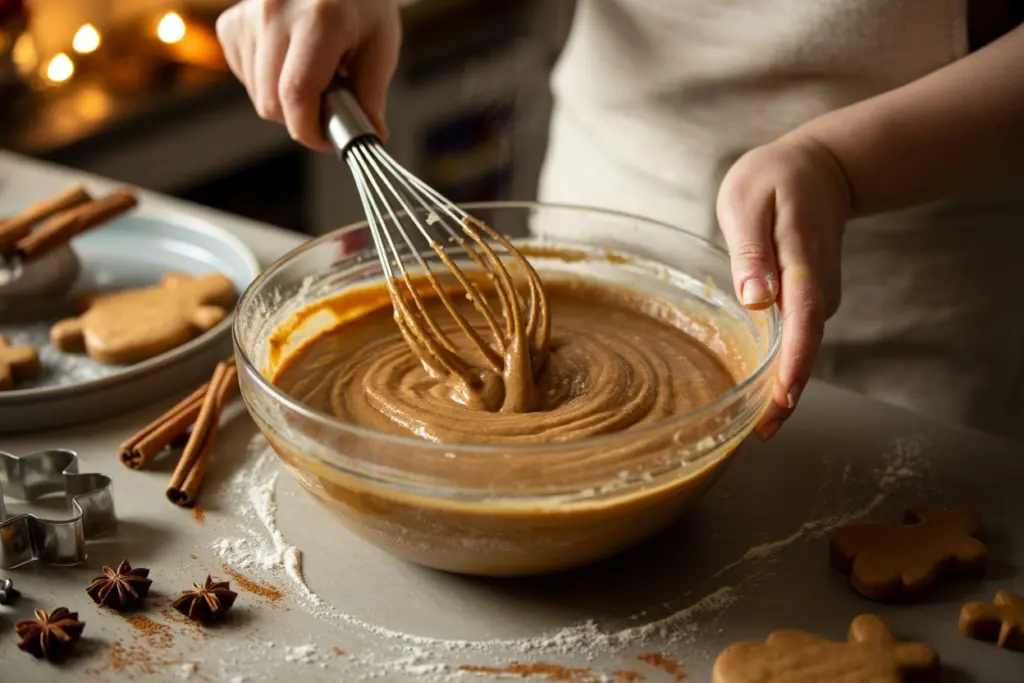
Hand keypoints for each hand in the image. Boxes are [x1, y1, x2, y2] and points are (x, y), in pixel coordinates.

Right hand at [216, 0, 401, 149]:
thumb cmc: (362, 8)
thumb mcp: (380, 47)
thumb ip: (371, 96)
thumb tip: (368, 136)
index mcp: (319, 18)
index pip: (297, 94)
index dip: (310, 130)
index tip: (326, 139)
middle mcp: (275, 12)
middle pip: (272, 103)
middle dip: (301, 117)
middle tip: (328, 103)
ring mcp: (249, 16)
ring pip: (258, 96)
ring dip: (285, 101)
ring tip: (312, 75)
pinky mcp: (232, 23)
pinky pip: (246, 78)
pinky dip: (268, 83)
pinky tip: (289, 62)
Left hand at [716, 135, 851, 439]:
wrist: (825, 169)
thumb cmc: (777, 180)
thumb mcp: (750, 201)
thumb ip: (751, 249)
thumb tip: (756, 299)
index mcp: (800, 261)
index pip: (802, 319)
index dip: (794, 363)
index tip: (783, 401)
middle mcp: (818, 286)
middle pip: (805, 346)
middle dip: (786, 392)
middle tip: (760, 434)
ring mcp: (819, 295)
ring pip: (802, 347)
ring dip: (782, 384)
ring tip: (757, 426)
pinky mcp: (811, 301)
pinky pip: (798, 339)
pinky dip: (782, 365)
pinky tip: (761, 391)